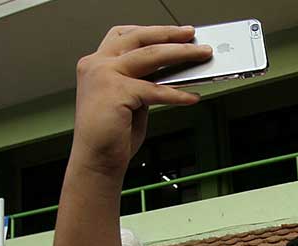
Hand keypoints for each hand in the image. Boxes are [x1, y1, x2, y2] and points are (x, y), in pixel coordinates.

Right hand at [71, 26, 209, 176]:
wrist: (96, 161)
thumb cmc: (111, 135)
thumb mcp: (128, 99)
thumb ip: (141, 81)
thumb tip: (170, 71)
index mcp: (96, 64)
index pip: (125, 36)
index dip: (153, 31)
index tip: (175, 32)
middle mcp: (97, 65)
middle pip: (140, 39)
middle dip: (170, 34)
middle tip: (192, 35)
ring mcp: (104, 76)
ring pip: (150, 56)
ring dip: (181, 53)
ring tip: (201, 55)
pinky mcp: (116, 92)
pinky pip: (155, 89)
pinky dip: (177, 94)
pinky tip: (192, 96)